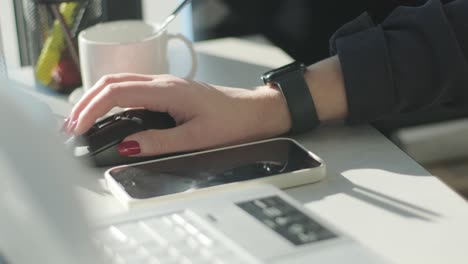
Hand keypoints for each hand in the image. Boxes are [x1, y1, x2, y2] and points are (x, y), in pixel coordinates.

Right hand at [66, 73, 290, 155]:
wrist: (254, 112)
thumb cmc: (233, 122)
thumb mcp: (196, 138)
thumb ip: (160, 142)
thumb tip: (128, 146)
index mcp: (167, 91)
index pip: (117, 93)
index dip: (91, 110)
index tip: (77, 129)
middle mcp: (163, 83)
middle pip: (112, 83)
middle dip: (86, 103)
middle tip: (71, 127)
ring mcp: (165, 85)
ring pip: (121, 83)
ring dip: (98, 99)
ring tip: (82, 121)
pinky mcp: (168, 92)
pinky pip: (133, 90)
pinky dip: (113, 100)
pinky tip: (108, 114)